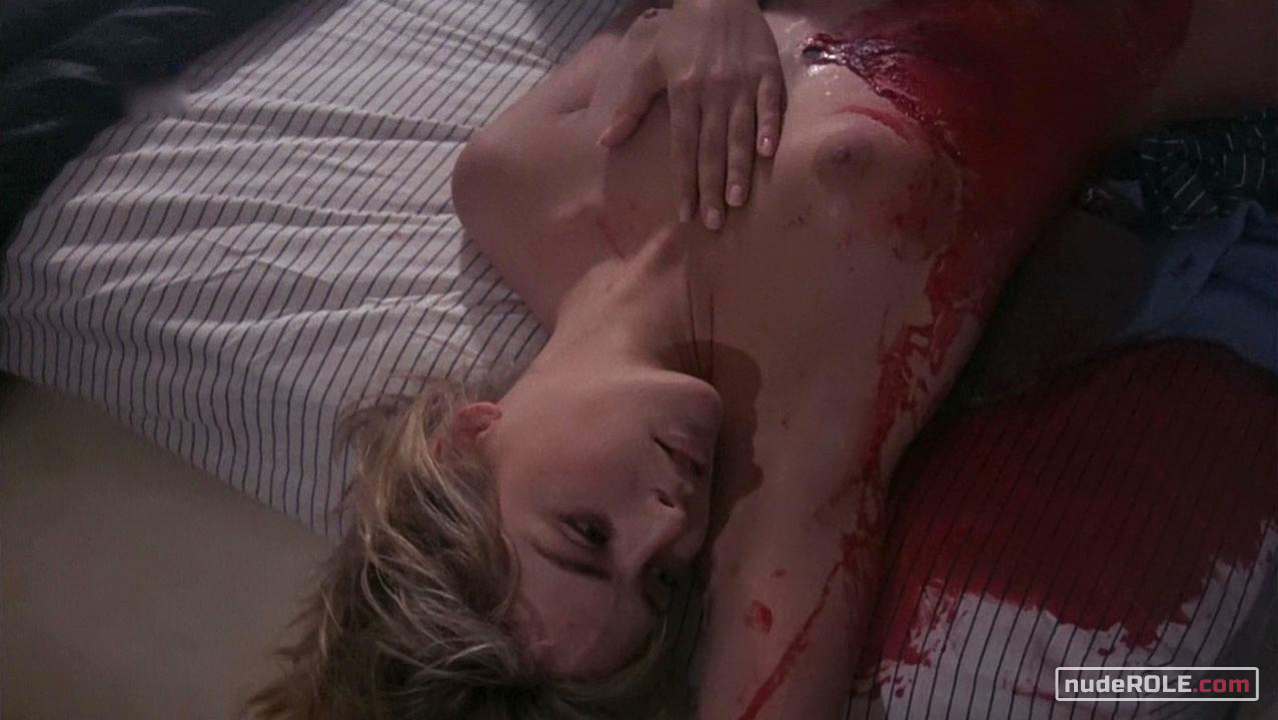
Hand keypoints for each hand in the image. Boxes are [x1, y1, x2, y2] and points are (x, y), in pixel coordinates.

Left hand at [598, 0, 784, 230]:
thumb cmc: (680, 34)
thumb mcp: (648, 64)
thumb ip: (629, 105)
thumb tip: (604, 142)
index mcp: (683, 92)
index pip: (682, 147)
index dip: (684, 182)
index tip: (686, 214)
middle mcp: (713, 91)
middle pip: (711, 148)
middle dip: (712, 187)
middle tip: (714, 221)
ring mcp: (742, 83)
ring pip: (740, 132)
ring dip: (739, 168)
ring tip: (738, 200)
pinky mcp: (767, 73)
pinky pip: (770, 105)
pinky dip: (769, 127)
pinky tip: (768, 153)